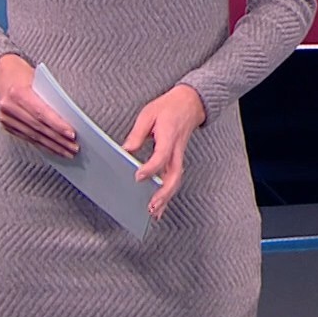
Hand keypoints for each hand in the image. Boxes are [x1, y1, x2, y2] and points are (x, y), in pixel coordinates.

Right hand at [0, 54, 77, 157]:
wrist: (0, 74)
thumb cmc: (23, 74)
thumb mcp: (37, 79)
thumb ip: (49, 95)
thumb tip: (70, 115)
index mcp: (18, 92)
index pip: (41, 113)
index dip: (57, 125)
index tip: (71, 134)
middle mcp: (9, 107)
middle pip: (38, 127)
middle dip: (58, 139)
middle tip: (74, 147)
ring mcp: (5, 118)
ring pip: (33, 136)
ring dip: (52, 146)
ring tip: (68, 152)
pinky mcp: (6, 125)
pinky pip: (27, 138)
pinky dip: (42, 144)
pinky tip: (53, 149)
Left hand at [122, 85, 207, 219]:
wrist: (190, 103)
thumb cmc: (169, 108)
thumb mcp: (149, 114)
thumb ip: (137, 133)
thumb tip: (126, 150)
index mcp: (169, 136)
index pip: (161, 156)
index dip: (150, 168)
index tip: (138, 176)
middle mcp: (176, 150)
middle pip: (173, 176)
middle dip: (163, 193)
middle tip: (150, 205)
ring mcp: (179, 156)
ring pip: (175, 181)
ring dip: (166, 198)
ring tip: (154, 212)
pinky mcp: (177, 160)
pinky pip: (174, 180)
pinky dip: (167, 195)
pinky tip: (159, 206)